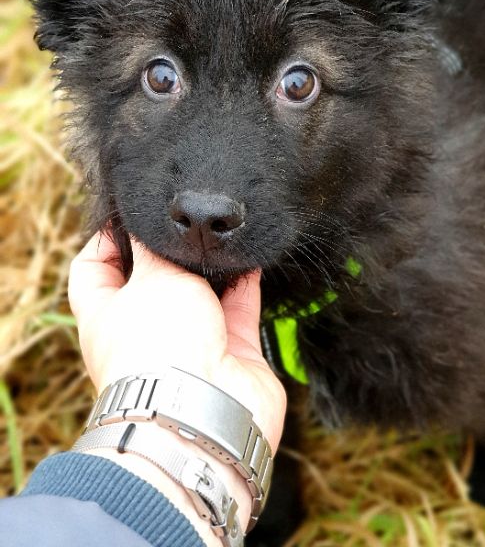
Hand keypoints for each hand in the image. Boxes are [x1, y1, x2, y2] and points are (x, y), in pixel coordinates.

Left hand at [68, 229, 286, 456]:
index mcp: (105, 315)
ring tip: (218, 235)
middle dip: (167, 252)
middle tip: (183, 221)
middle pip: (151, 279)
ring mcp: (189, 342)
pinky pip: (239, 307)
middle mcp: (145, 329)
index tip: (128, 217)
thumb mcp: (148, 277)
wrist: (202, 410)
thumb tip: (148, 226)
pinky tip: (248, 256)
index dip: (105, 239)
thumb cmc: (159, 345)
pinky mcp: (229, 351)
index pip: (92, 269)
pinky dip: (244, 281)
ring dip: (210, 265)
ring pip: (199, 292)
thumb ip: (152, 247)